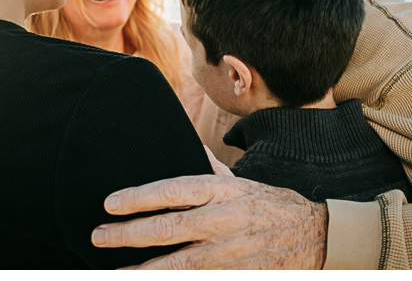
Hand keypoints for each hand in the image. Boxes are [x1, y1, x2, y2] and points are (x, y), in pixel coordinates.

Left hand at [90, 172, 327, 269]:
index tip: (109, 204)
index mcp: (220, 191)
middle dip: (128, 235)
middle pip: (167, 229)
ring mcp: (228, 254)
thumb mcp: (240, 180)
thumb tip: (189, 145)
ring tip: (113, 273)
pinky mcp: (235, 277)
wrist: (313, 235)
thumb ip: (211, 167)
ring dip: (144, 270)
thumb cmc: (269, 205)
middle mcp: (221, 221)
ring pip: (177, 266)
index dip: (139, 197)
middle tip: (97, 237)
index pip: (172, 191)